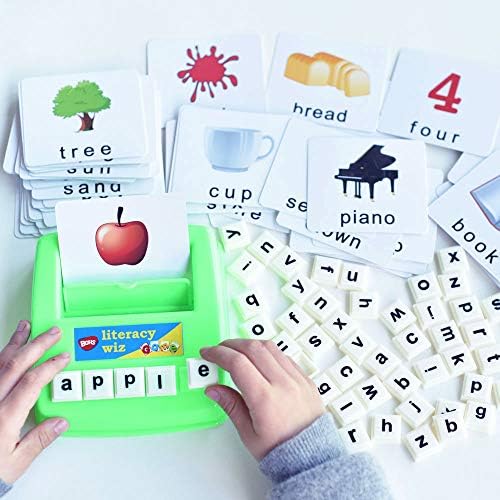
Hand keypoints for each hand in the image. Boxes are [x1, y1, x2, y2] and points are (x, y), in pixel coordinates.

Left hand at [0, 321, 69, 483]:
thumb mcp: (15, 463)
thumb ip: (38, 440)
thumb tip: (59, 422)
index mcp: (4, 418)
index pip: (31, 382)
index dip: (49, 366)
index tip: (63, 356)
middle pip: (15, 366)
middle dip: (36, 345)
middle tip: (51, 332)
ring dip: (14, 344)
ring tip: (24, 328)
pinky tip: (4, 351)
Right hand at [200, 339, 324, 459]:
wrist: (311, 458)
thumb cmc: (281, 450)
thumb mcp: (248, 433)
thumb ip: (230, 405)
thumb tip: (212, 388)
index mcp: (265, 399)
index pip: (237, 363)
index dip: (218, 354)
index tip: (207, 353)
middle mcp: (283, 384)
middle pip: (253, 348)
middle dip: (231, 344)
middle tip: (219, 350)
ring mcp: (297, 379)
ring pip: (270, 347)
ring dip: (250, 344)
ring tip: (237, 352)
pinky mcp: (305, 379)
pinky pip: (284, 356)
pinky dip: (268, 352)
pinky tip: (259, 360)